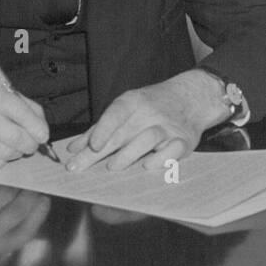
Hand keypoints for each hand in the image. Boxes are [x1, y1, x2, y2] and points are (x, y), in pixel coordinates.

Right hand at [0, 82, 49, 169]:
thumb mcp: (1, 98)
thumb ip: (28, 109)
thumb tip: (42, 131)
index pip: (19, 110)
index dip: (36, 126)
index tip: (43, 135)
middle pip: (15, 136)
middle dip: (30, 144)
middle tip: (31, 145)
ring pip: (7, 152)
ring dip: (16, 153)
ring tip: (10, 145)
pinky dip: (1, 160)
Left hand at [63, 70, 226, 172]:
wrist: (192, 97)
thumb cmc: (152, 106)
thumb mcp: (126, 109)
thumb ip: (100, 129)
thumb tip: (72, 149)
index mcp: (134, 102)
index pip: (116, 112)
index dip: (102, 128)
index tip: (89, 146)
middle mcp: (151, 113)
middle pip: (123, 133)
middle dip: (98, 153)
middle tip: (78, 168)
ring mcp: (169, 127)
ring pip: (148, 138)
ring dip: (129, 154)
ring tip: (111, 168)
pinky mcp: (184, 140)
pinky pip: (174, 150)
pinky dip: (161, 159)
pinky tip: (147, 166)